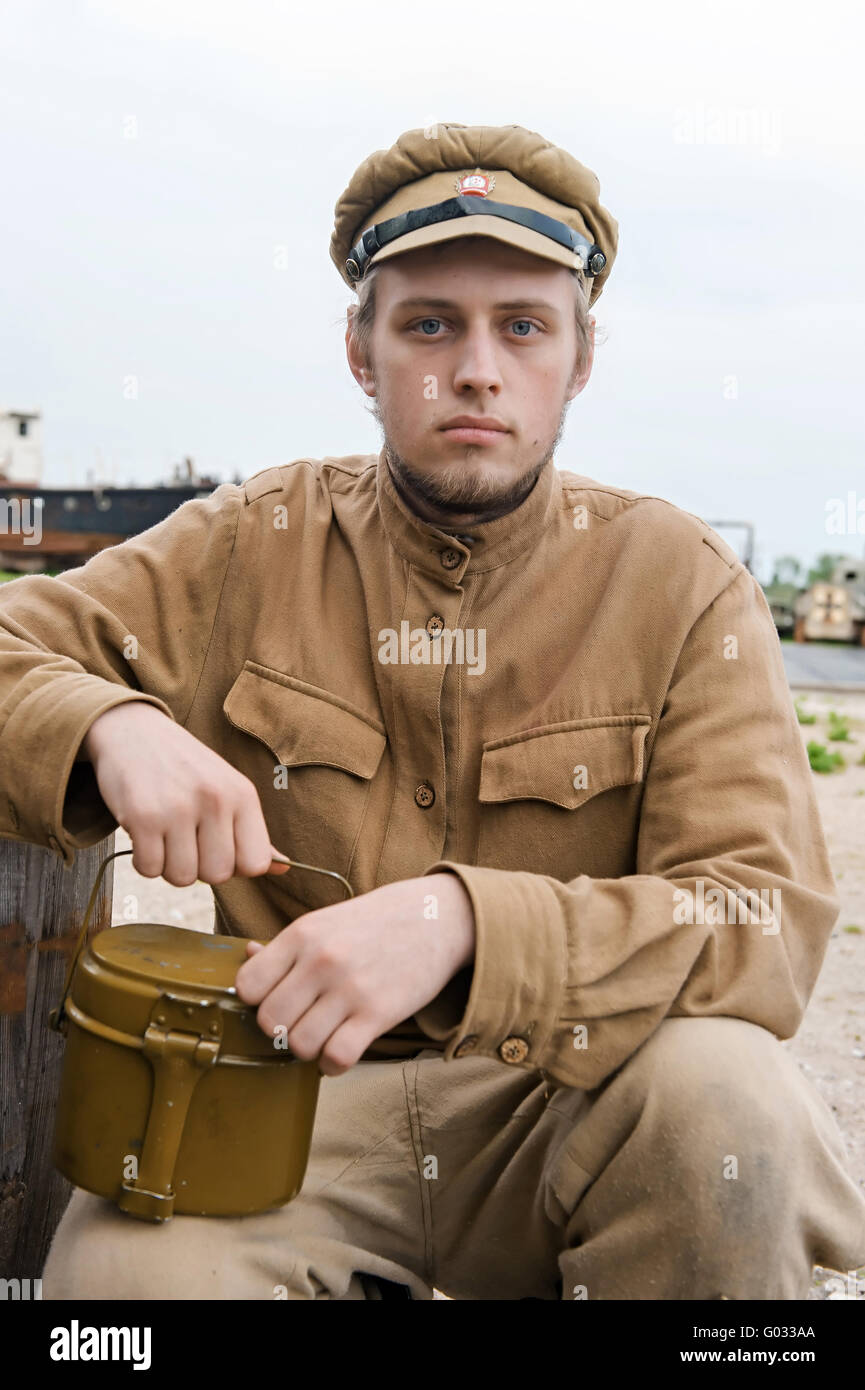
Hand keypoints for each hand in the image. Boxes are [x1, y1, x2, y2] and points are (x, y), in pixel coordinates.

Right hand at [81, 702, 285, 884]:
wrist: (133, 731)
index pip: (255, 863)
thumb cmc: (185, 767)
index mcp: (243, 794)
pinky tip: (144, 834)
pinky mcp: (142, 816)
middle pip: (218, 875)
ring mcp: (178, 808)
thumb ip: (252, 832)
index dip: (234, 866)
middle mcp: (215, 799)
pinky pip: (149, 869)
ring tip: (164, 835)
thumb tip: (283, 868)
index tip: (217, 848)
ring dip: (169, 866)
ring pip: (182, 877)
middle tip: (185, 840)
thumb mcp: (227, 788)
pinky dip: (143, 861)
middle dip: (199, 868)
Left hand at [234, 872, 475, 1075]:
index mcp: (302, 934)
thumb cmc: (375, 922)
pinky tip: (341, 1050)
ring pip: (298, 1044)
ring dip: (307, 1049)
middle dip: (280, 1029)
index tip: (276, 997)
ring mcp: (350, 988)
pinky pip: (336, 1058)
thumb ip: (286, 946)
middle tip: (301, 1021)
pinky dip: (333, 1065)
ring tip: (322, 1035)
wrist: (434, 917)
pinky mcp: (378, 1013)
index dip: (257, 999)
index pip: (247, 985)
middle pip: (268, 1020)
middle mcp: (321, 960)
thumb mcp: (325, 922)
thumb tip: (246, 955)